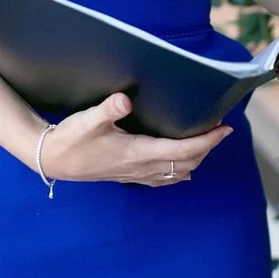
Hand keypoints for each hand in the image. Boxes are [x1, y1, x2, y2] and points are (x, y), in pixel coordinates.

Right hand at [41, 93, 231, 186]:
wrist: (53, 160)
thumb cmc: (71, 139)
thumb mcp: (88, 120)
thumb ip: (108, 109)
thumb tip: (125, 98)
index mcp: (137, 152)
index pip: (183, 150)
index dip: (207, 141)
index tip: (225, 129)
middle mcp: (141, 167)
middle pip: (187, 162)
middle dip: (207, 148)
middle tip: (221, 130)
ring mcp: (135, 174)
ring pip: (177, 172)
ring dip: (196, 159)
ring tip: (206, 143)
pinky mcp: (129, 176)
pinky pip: (163, 179)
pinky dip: (179, 171)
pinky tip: (182, 168)